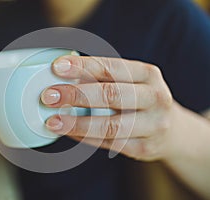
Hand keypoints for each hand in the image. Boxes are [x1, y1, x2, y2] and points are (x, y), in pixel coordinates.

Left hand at [41, 55, 176, 160]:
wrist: (172, 130)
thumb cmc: (141, 100)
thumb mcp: (131, 82)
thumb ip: (103, 79)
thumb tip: (62, 76)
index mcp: (148, 74)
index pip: (111, 67)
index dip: (82, 66)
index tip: (57, 67)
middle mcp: (155, 98)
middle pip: (112, 95)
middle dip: (76, 95)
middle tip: (48, 96)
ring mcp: (153, 125)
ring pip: (110, 125)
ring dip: (77, 123)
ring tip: (53, 121)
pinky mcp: (145, 148)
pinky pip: (110, 144)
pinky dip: (86, 138)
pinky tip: (68, 132)